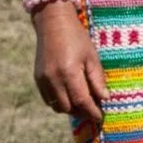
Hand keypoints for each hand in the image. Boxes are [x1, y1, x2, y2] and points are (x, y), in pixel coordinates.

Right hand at [33, 1, 107, 123]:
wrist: (53, 24)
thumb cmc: (77, 38)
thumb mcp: (92, 56)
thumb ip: (97, 79)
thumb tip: (104, 98)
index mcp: (69, 73)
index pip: (82, 101)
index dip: (92, 111)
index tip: (101, 118)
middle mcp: (53, 79)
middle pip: (68, 107)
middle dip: (82, 112)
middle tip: (94, 111)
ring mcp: (42, 81)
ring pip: (57, 106)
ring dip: (71, 109)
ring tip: (84, 104)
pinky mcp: (37, 79)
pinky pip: (48, 99)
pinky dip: (60, 102)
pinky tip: (70, 96)